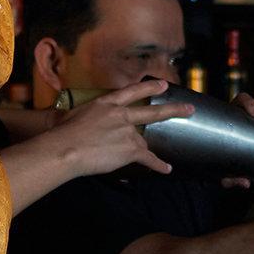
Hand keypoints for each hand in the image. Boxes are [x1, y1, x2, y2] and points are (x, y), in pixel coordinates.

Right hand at [35, 76, 191, 177]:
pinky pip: (148, 158)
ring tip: (149, 159)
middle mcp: (121, 115)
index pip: (132, 92)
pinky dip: (158, 165)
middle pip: (153, 112)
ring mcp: (128, 132)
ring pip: (142, 143)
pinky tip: (166, 169)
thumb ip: (88, 117)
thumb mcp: (75, 115)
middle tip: (190, 108)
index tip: (164, 84)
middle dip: (173, 110)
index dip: (149, 88)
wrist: (67, 149)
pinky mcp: (130, 150)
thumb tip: (85, 124)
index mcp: (107, 104)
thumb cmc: (63, 134)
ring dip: (142, 152)